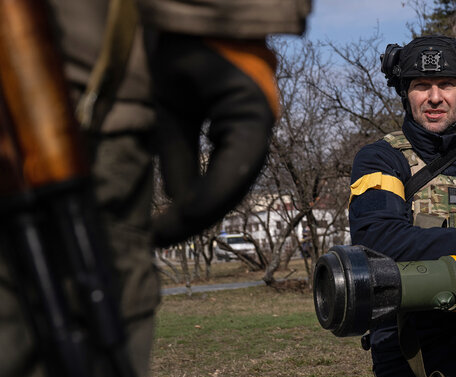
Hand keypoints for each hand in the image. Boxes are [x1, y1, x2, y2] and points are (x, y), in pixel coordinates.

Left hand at [149, 35, 278, 247]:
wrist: (201, 24)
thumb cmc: (184, 49)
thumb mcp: (170, 98)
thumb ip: (176, 148)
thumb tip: (176, 201)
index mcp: (250, 113)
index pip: (235, 169)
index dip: (208, 201)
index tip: (175, 223)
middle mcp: (258, 128)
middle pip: (236, 185)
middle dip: (200, 215)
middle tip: (160, 238)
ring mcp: (251, 132)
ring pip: (232, 182)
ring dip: (203, 209)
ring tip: (165, 231)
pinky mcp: (237, 133)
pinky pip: (224, 170)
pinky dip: (204, 192)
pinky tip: (179, 209)